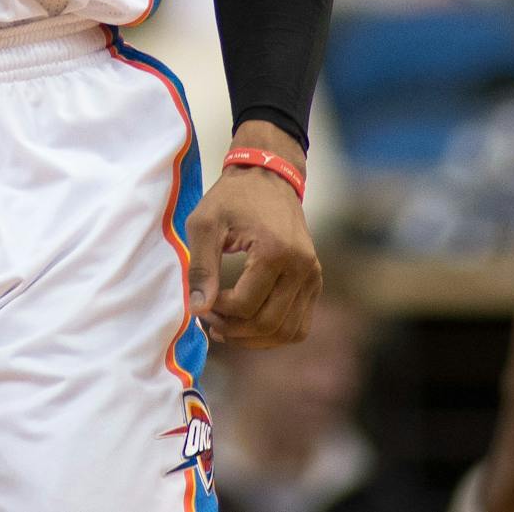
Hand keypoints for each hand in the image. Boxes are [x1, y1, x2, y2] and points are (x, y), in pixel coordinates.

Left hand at [185, 132, 319, 348]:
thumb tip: (198, 310)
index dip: (217, 312)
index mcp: (276, 251)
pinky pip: (299, 325)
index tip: (202, 301)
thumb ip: (201, 267)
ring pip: (286, 332)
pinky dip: (274, 333)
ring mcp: (313, 275)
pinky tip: (249, 323)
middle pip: (267, 324)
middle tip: (210, 317)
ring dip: (253, 338)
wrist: (268, 175)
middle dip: (233, 330)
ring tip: (227, 326)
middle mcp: (302, 266)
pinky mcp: (315, 280)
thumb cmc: (232, 197)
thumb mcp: (205, 224)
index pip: (245, 306)